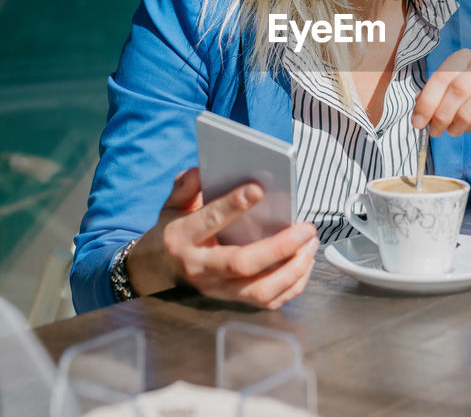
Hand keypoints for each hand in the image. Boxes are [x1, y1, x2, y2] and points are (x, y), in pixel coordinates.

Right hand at [127, 167, 317, 309]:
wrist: (158, 269)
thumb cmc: (174, 230)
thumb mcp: (172, 204)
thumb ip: (186, 187)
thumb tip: (202, 169)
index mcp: (183, 238)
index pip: (209, 221)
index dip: (233, 205)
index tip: (259, 189)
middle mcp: (200, 268)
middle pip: (243, 265)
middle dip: (280, 247)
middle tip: (307, 228)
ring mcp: (218, 290)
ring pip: (260, 290)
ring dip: (293, 270)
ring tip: (311, 245)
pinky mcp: (233, 300)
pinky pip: (268, 301)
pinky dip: (293, 285)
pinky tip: (305, 262)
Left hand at [412, 49, 470, 142]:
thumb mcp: (450, 107)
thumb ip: (432, 103)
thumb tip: (415, 104)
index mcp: (460, 60)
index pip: (440, 78)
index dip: (427, 102)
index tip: (418, 123)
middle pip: (459, 85)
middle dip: (444, 112)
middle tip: (437, 132)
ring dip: (467, 115)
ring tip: (456, 131)